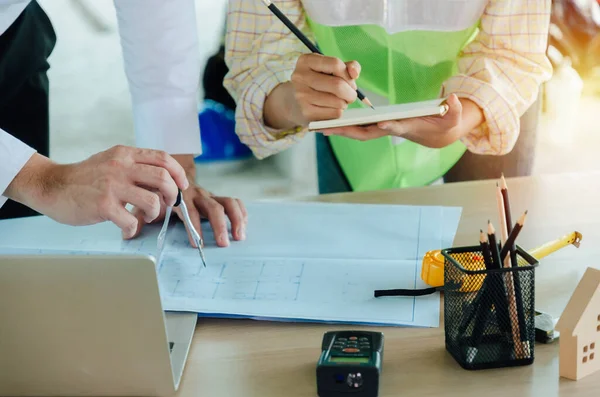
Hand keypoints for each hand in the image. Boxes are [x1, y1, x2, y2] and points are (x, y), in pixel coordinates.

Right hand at [4, 145, 188, 236]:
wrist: (52, 186)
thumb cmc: (85, 178)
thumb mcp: (111, 161)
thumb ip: (135, 167)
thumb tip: (163, 180)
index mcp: (125, 154)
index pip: (163, 158)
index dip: (178, 173)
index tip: (182, 186)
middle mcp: (121, 167)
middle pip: (163, 178)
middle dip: (172, 195)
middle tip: (167, 204)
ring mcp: (112, 186)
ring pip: (152, 201)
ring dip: (154, 213)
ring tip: (145, 217)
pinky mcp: (103, 205)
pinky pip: (131, 221)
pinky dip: (133, 229)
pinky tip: (127, 230)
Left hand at [125, 154, 247, 247]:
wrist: (164, 170)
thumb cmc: (154, 191)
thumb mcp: (145, 201)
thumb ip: (139, 215)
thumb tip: (127, 234)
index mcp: (180, 196)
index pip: (190, 211)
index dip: (194, 227)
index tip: (198, 244)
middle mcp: (196, 194)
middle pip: (212, 207)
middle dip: (219, 226)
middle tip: (223, 243)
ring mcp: (208, 195)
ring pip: (227, 203)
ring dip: (234, 219)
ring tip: (239, 236)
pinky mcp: (216, 197)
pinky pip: (233, 202)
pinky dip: (241, 213)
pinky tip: (244, 227)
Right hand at [264, 54, 360, 129]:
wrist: (294, 102)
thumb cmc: (318, 82)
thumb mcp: (330, 69)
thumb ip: (347, 66)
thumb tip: (354, 73)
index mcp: (305, 61)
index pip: (335, 64)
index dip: (348, 74)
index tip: (349, 80)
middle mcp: (300, 77)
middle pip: (337, 85)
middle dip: (350, 92)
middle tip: (351, 95)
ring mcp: (301, 96)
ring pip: (338, 101)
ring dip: (345, 103)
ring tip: (341, 101)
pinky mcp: (306, 112)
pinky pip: (334, 113)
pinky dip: (339, 112)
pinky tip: (333, 108)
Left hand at [321, 94, 477, 147]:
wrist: (436, 134)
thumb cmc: (444, 124)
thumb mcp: (452, 116)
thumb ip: (454, 109)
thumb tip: (453, 99)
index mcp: (407, 127)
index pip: (396, 126)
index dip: (389, 125)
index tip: (380, 122)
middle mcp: (390, 129)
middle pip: (367, 133)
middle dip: (348, 131)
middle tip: (328, 129)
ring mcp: (383, 128)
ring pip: (358, 131)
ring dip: (340, 130)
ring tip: (318, 127)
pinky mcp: (379, 125)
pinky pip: (358, 127)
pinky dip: (344, 126)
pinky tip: (328, 123)